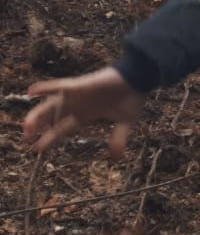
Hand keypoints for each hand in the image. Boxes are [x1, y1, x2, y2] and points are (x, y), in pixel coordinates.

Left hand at [23, 67, 147, 156]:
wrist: (139, 78)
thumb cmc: (132, 96)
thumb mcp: (126, 122)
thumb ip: (119, 138)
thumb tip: (118, 156)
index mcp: (85, 115)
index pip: (62, 129)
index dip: (50, 139)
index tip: (38, 150)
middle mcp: (77, 105)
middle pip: (51, 118)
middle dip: (38, 128)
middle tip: (26, 140)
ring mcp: (77, 95)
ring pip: (51, 105)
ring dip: (38, 115)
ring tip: (27, 126)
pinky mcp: (80, 85)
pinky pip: (60, 86)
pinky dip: (46, 88)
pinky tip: (32, 90)